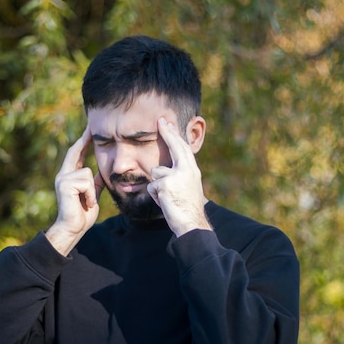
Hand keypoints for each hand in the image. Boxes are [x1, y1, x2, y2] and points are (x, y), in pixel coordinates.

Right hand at [46, 127, 104, 255]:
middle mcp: (63, 175)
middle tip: (92, 127)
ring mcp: (62, 179)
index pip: (75, 154)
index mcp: (69, 176)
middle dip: (84, 140)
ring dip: (92, 190)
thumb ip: (94, 183)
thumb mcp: (91, 194)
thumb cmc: (82, 214)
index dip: (83, 142)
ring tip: (87, 201)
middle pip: (75, 152)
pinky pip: (85, 182)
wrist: (73, 229)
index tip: (89, 130)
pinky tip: (85, 203)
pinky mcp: (64, 185)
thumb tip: (100, 172)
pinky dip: (90, 194)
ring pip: (86, 173)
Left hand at [147, 117, 211, 236]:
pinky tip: (165, 203)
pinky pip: (151, 187)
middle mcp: (186, 169)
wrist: (192, 223)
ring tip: (167, 198)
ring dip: (157, 186)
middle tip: (160, 120)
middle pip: (174, 147)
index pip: (183, 148)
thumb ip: (179, 175)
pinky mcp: (165, 185)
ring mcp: (176, 176)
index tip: (168, 123)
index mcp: (192, 170)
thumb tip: (162, 170)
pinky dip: (155, 197)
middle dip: (167, 133)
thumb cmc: (188, 209)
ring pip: (155, 172)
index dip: (175, 135)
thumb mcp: (188, 188)